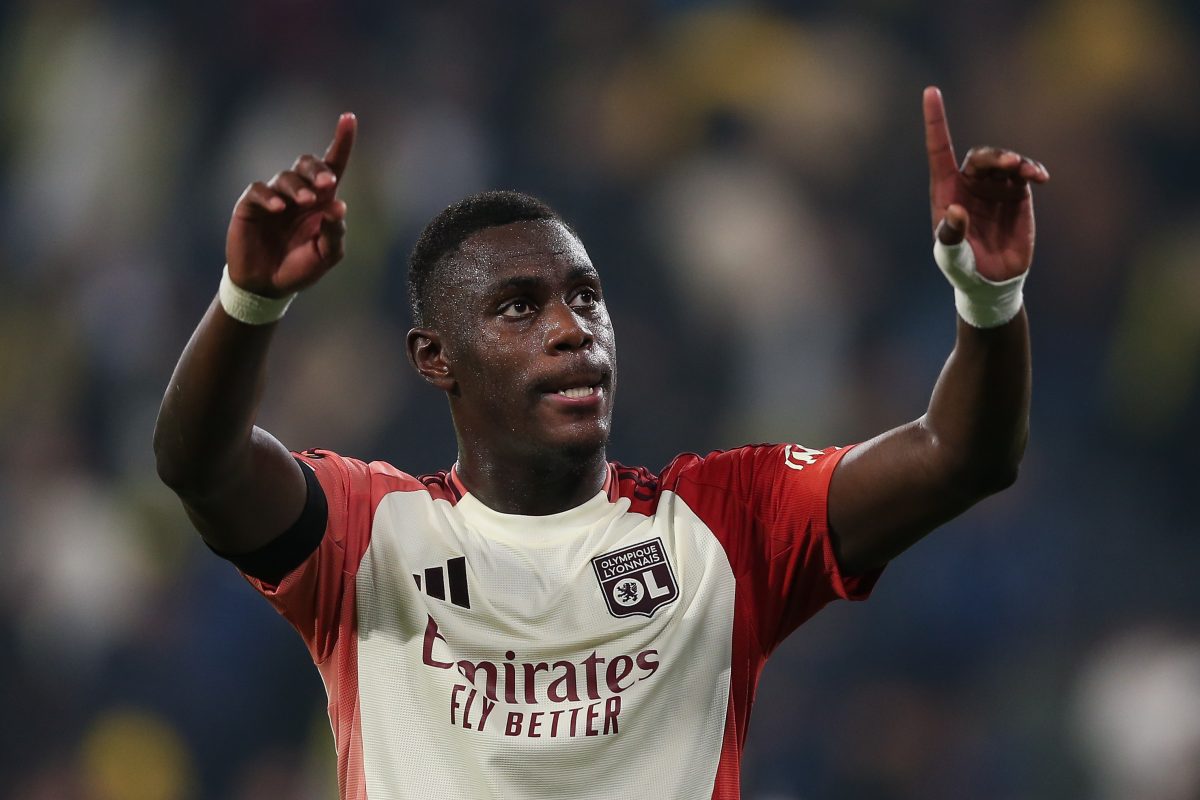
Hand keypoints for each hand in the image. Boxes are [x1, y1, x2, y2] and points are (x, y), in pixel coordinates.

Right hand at [226, 113, 356, 296]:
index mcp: (321, 201)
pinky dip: (270, 197)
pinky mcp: (250, 206)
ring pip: (286, 177)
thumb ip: (335, 231)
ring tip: (306, 203)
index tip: (349, 118)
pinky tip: (279, 209)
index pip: (333, 166)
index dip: (341, 142)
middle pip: (308, 164)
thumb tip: (338, 206)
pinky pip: (259, 191)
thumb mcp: (326, 255)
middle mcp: (298, 194)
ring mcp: (273, 198)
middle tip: (328, 183)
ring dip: (298, 187)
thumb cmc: (299, 268)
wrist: (267, 287)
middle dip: (318, 169)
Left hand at [924, 87, 1048, 280]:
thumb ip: (951, 237)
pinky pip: (1025, 174)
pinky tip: (1040, 178)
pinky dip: (1032, 171)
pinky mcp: (1017, 194)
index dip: (935, 121)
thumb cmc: (963, 268)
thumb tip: (957, 211)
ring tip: (1027, 172)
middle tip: (1011, 164)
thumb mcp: (951, 257)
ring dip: (1016, 163)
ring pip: (1004, 162)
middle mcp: (968, 183)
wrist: (991, 282)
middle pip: (980, 156)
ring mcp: (994, 187)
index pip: (938, 149)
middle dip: (995, 156)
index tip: (930, 91)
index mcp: (945, 190)